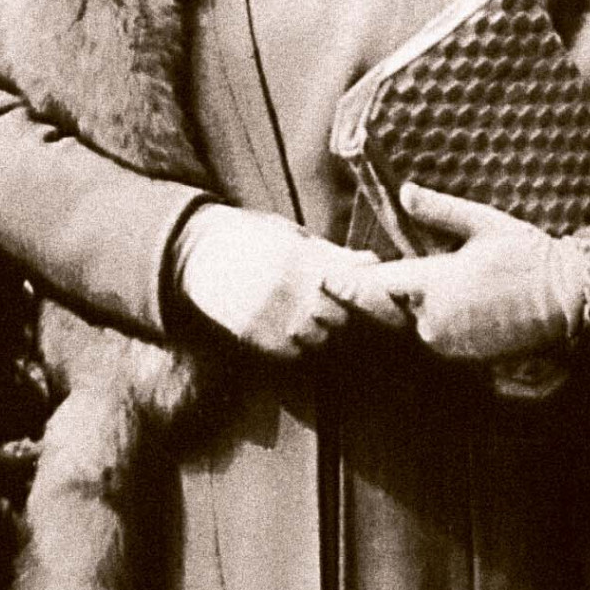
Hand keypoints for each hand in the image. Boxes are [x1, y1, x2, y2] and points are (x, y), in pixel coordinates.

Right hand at [177, 204, 395, 358]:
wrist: (195, 251)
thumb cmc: (250, 238)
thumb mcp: (291, 236)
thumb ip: (332, 254)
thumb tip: (375, 263)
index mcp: (303, 258)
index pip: (356, 290)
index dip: (379, 304)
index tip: (393, 313)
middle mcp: (288, 287)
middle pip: (343, 321)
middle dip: (352, 322)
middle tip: (358, 323)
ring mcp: (269, 313)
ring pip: (319, 341)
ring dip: (326, 338)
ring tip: (322, 327)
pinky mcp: (252, 334)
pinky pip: (291, 354)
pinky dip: (299, 349)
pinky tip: (295, 334)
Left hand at [355, 184, 572, 361]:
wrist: (571, 297)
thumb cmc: (528, 254)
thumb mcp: (485, 224)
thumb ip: (440, 211)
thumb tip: (406, 192)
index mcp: (434, 283)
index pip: (374, 287)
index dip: (349, 282)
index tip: (327, 277)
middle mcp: (434, 319)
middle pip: (383, 311)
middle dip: (369, 299)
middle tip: (345, 290)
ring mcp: (449, 343)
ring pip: (406, 326)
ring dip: (399, 313)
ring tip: (394, 298)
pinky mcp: (463, 359)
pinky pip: (431, 340)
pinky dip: (424, 326)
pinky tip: (432, 311)